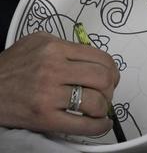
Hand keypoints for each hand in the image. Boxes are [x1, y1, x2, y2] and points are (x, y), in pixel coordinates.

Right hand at [0, 32, 119, 135]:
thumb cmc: (13, 66)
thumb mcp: (38, 42)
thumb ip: (66, 45)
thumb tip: (92, 57)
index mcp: (55, 48)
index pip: (100, 57)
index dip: (112, 69)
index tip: (111, 75)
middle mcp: (53, 69)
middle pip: (102, 78)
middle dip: (111, 87)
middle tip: (107, 91)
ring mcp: (49, 95)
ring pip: (95, 101)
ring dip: (104, 107)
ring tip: (99, 107)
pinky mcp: (45, 118)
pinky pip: (82, 125)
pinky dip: (98, 126)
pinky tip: (102, 123)